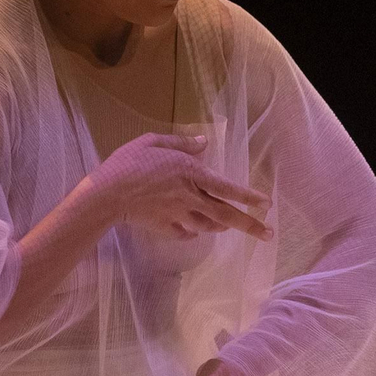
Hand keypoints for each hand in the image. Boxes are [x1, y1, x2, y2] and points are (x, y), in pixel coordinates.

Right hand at [89, 133, 272, 240]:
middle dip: (250, 225)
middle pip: (226, 214)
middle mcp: (190, 197)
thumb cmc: (127, 163)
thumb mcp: (152, 142)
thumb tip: (203, 142)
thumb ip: (181, 143)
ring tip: (230, 226)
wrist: (105, 195)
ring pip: (209, 226)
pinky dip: (192, 232)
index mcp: (191, 173)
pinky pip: (186, 233)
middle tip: (269, 234)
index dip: (249, 196)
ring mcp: (179, 215)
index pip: (228, 187)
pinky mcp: (166, 228)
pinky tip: (193, 230)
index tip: (267, 203)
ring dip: (221, 226)